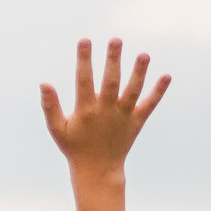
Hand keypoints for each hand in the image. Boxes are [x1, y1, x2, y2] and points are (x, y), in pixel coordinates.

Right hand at [41, 38, 167, 176]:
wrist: (97, 170)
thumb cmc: (74, 147)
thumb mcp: (57, 129)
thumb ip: (50, 106)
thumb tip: (44, 83)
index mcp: (85, 111)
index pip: (84, 80)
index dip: (84, 60)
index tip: (84, 40)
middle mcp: (106, 111)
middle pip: (111, 81)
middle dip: (113, 60)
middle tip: (116, 40)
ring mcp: (123, 116)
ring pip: (133, 91)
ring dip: (139, 73)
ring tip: (144, 54)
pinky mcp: (136, 122)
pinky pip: (149, 105)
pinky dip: (159, 92)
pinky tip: (167, 76)